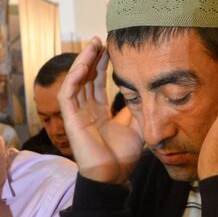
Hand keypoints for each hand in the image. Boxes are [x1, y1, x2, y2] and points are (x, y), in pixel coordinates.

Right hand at [59, 37, 143, 183]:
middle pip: (86, 79)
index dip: (103, 66)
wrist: (114, 177)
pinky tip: (83, 63)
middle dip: (92, 58)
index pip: (98, 84)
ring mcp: (77, 115)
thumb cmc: (123, 158)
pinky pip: (67, 94)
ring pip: (75, 82)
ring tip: (92, 44)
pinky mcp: (70, 120)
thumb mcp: (138, 128)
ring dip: (82, 62)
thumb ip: (139, 110)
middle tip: (101, 39)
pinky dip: (73, 78)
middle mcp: (86, 111)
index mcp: (99, 114)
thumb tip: (150, 93)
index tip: (111, 50)